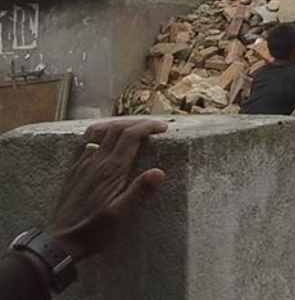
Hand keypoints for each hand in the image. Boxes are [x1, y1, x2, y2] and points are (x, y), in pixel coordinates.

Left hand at [46, 119, 167, 261]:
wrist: (60, 242)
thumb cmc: (94, 231)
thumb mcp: (121, 216)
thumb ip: (139, 192)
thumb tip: (159, 172)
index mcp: (111, 169)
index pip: (131, 136)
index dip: (148, 127)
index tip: (163, 128)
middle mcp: (96, 161)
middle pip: (116, 128)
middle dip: (137, 122)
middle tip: (153, 127)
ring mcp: (83, 164)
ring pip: (101, 132)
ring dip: (118, 125)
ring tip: (132, 129)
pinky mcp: (75, 170)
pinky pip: (89, 142)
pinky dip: (103, 134)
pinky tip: (108, 143)